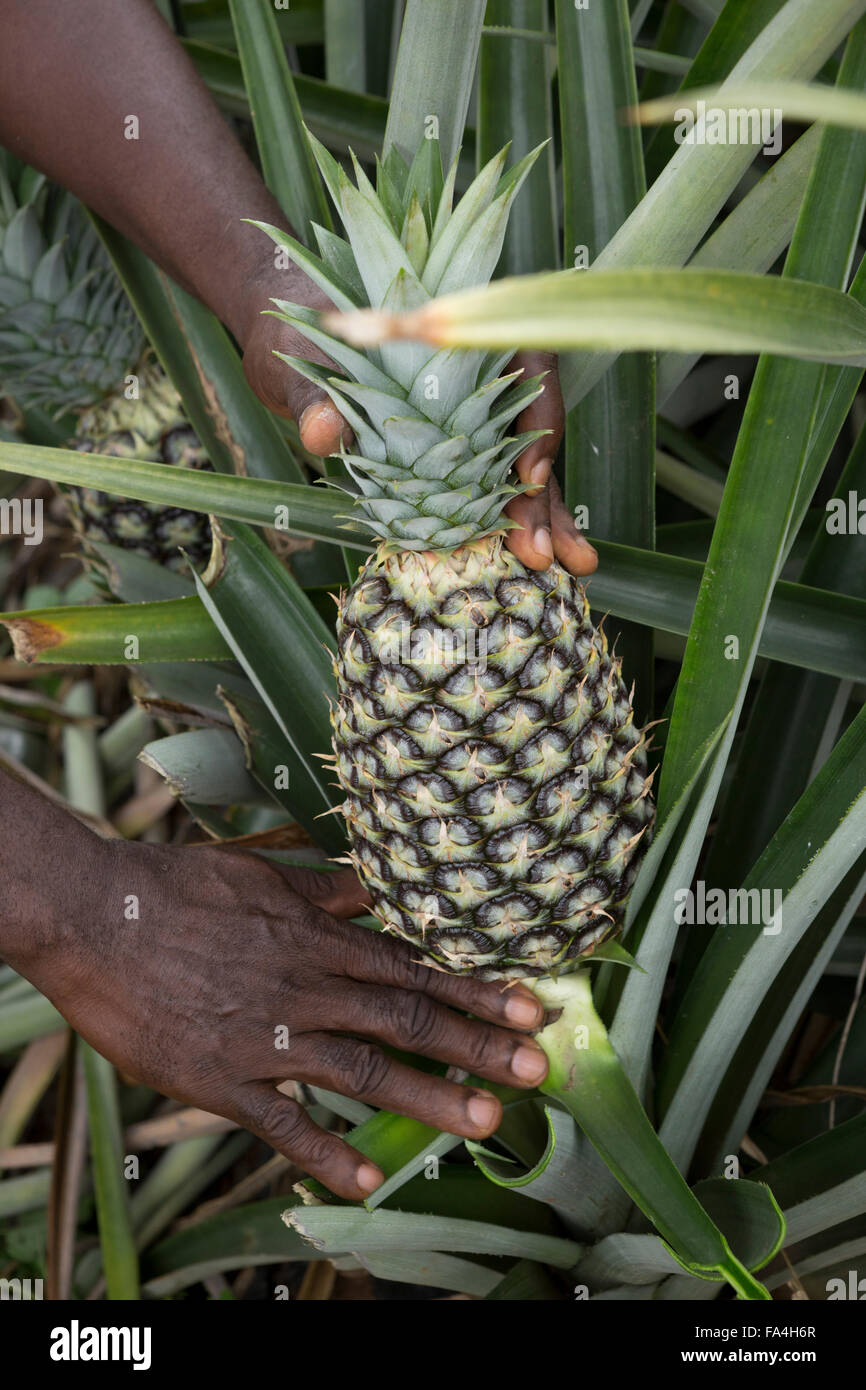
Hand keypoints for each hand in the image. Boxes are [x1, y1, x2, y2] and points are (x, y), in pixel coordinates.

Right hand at [22, 839, 547, 1199]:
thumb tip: (382, 881)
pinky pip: (282, 1123)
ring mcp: (265, 1036)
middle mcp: (305, 986)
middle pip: (405, 1017)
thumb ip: (326, 888)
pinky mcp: (220, 1079)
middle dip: (476, 1044)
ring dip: (427, 1096)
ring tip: (486, 1121)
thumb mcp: (260, 873)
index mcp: (316, 937)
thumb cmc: (175, 886)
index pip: (412, 965)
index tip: (528, 1006)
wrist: (93, 917)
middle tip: (536, 1068)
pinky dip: (324, 1154)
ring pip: (361, 1069)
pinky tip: (365, 1184)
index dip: (475, 988)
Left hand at [244, 291, 596, 579]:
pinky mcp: (457, 453)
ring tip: (570, 569)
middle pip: (532, 431)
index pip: (526, 365)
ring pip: (523, 466)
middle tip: (547, 554)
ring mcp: (475, 415)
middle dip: (545, 496)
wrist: (290, 343)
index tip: (527, 477)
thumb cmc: (302, 332)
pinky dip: (511, 524)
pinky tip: (529, 563)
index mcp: (459, 330)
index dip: (537, 420)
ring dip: (545, 518)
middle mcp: (483, 372)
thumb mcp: (303, 357)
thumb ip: (315, 392)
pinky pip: (493, 487)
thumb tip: (321, 430)